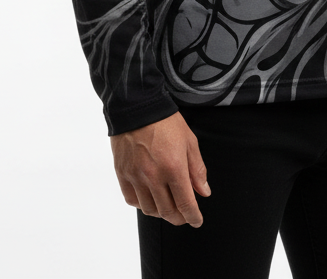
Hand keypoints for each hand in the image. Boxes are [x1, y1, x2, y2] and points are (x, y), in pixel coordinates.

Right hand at [110, 111, 211, 226]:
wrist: (138, 107)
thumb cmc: (166, 122)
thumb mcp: (189, 141)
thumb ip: (197, 169)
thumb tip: (204, 192)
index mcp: (173, 167)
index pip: (185, 204)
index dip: (193, 217)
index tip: (196, 220)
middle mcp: (153, 176)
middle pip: (167, 211)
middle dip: (179, 218)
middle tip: (184, 215)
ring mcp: (136, 176)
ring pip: (149, 209)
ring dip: (161, 212)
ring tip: (168, 205)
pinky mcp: (123, 174)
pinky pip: (132, 200)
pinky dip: (142, 204)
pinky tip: (150, 197)